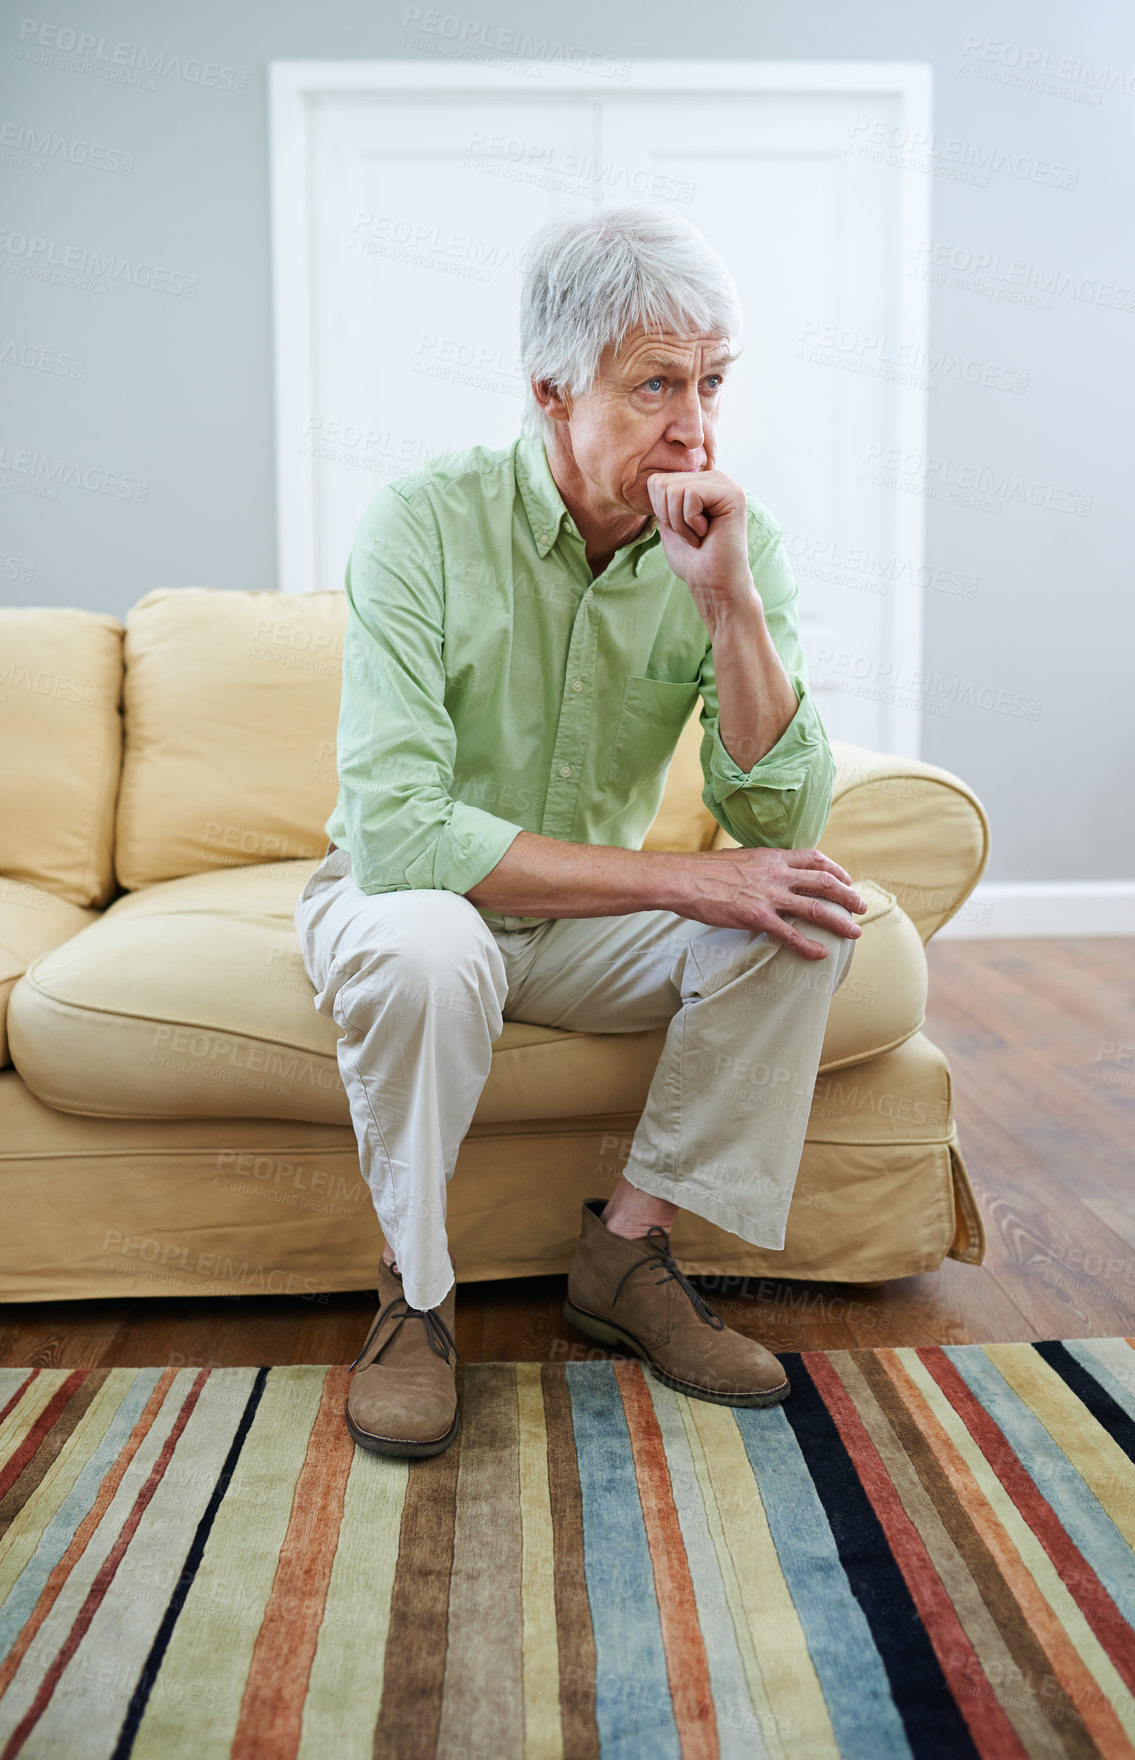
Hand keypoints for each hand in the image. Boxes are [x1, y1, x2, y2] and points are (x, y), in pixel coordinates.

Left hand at [646, 467, 752, 613]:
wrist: (713, 584)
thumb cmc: (692, 559)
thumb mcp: (669, 523)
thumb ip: (663, 498)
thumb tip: (652, 478)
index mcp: (699, 483)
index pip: (657, 481)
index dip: (659, 512)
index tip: (680, 530)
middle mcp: (714, 478)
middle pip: (663, 483)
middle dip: (669, 517)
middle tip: (691, 535)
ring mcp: (725, 484)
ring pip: (675, 489)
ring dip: (680, 522)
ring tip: (699, 535)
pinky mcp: (733, 494)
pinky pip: (691, 495)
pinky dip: (690, 521)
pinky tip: (707, 533)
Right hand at [670, 845, 867, 958]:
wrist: (684, 879)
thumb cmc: (705, 870)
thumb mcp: (740, 857)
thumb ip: (760, 864)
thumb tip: (768, 870)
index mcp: (773, 857)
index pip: (814, 858)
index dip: (836, 869)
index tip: (846, 879)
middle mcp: (777, 874)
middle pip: (824, 883)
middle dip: (848, 896)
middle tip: (862, 907)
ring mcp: (769, 896)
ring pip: (815, 909)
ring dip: (839, 921)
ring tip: (854, 932)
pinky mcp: (757, 917)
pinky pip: (790, 934)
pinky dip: (808, 946)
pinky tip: (820, 955)